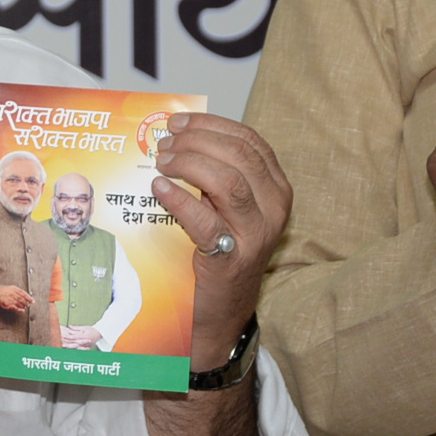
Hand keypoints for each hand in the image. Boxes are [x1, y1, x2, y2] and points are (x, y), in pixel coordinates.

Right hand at [0, 284, 34, 313]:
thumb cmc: (4, 291)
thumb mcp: (12, 288)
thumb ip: (19, 291)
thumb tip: (27, 295)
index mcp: (14, 289)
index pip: (24, 293)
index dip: (29, 298)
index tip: (32, 301)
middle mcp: (12, 293)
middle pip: (22, 299)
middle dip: (26, 302)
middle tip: (28, 304)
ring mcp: (10, 299)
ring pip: (19, 303)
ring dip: (23, 306)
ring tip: (24, 307)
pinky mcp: (8, 304)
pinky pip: (15, 308)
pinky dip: (19, 309)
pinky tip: (22, 310)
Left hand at [60, 325, 101, 350]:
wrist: (100, 334)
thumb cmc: (93, 330)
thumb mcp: (85, 327)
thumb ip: (76, 328)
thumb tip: (69, 326)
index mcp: (85, 336)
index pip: (75, 336)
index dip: (69, 336)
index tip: (64, 335)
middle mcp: (85, 342)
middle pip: (75, 343)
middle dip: (68, 344)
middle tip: (62, 343)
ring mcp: (86, 345)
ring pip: (76, 347)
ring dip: (70, 347)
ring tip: (63, 346)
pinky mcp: (86, 347)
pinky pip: (79, 349)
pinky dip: (74, 348)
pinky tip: (69, 349)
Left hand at [151, 112, 292, 364]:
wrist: (221, 313)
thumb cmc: (219, 252)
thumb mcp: (226, 207)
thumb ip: (213, 175)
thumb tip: (175, 137)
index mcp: (276, 189)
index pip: (249, 141)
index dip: (211, 125)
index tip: (178, 122)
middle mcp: (274, 208)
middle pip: (239, 156)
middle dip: (196, 141)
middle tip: (163, 143)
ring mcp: (256, 235)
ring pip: (228, 182)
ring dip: (188, 164)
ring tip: (161, 163)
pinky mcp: (232, 259)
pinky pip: (205, 220)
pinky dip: (179, 199)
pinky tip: (159, 189)